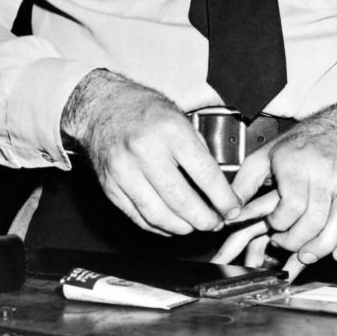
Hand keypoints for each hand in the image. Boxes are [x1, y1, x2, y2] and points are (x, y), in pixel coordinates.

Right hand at [61, 69, 240, 234]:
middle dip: (205, 219)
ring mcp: (124, 172)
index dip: (223, 199)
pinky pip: (138, 216)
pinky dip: (159, 226)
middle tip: (216, 224)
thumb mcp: (182, 119)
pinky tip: (173, 225)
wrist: (103, 108)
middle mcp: (146, 153)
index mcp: (171, 132)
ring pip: (158, 215)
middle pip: (182, 201)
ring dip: (183, 228)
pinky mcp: (110, 187)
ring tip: (196, 226)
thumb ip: (200, 151)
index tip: (233, 210)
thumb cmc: (147, 111)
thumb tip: (220, 188)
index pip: (205, 175)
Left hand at [226, 104, 336, 267]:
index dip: (280, 225)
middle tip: (287, 244)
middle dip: (297, 240)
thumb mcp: (263, 159)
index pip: (291, 206)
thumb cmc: (299, 146)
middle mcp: (326, 168)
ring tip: (309, 254)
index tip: (273, 226)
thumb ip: (242, 187)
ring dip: (323, 246)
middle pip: (315, 219)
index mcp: (296, 162)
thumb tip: (227, 213)